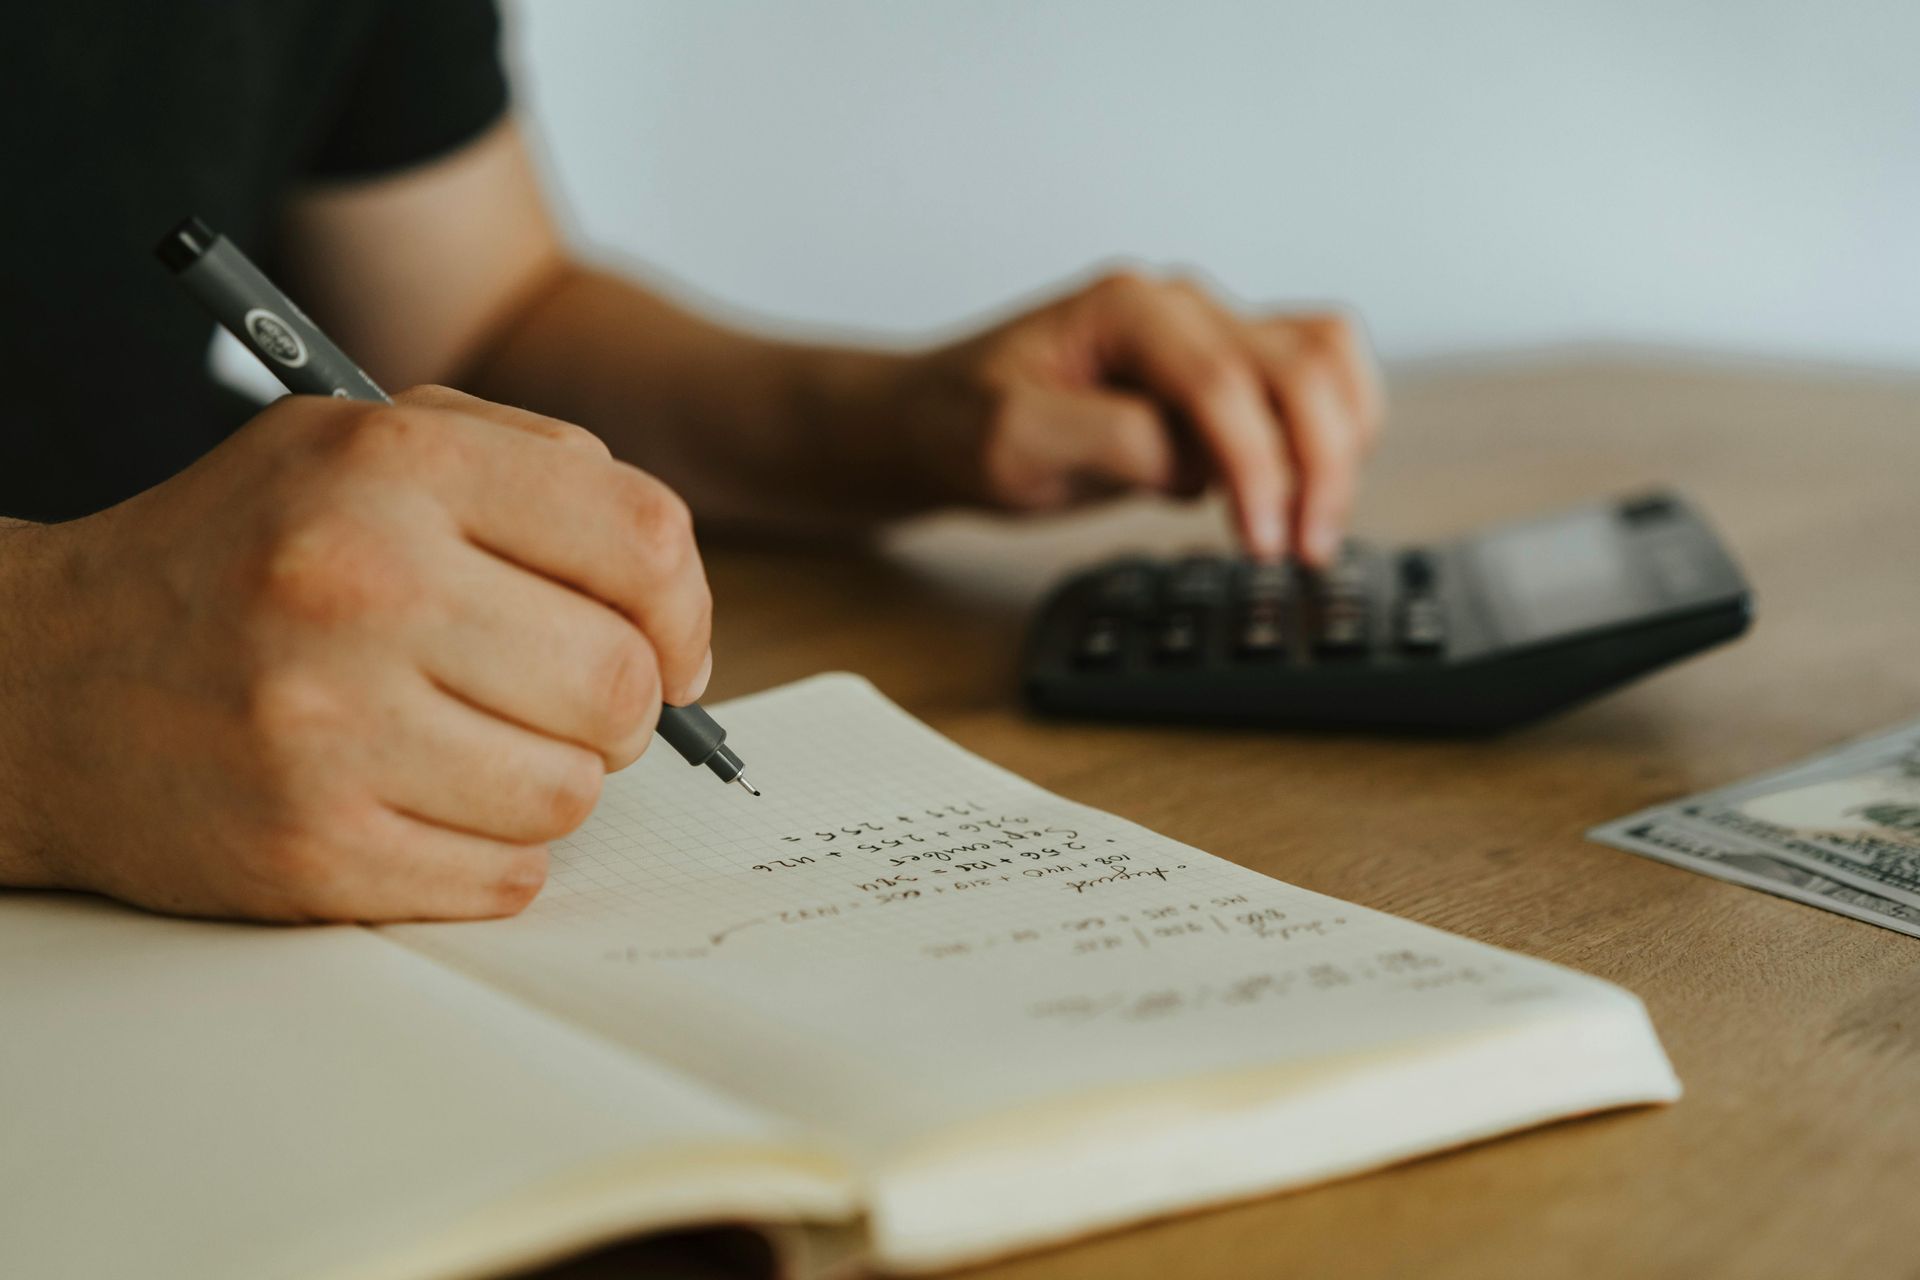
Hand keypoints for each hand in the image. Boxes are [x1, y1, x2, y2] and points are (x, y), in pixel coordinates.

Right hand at [0, 387, 709, 921]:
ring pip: (571, 792)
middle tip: (571, 704)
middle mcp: (361, 587)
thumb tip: (669, 591)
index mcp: (394, 467)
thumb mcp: (366, 443)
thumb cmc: (240, 557)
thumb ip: (534, 471)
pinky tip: (428, 806)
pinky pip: (504, 878)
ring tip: (476, 749)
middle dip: (624, 707)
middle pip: (620, 683)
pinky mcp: (307, 851)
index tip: (673, 647)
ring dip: (552, 781)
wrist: (41, 683)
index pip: (642, 540)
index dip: (684, 608)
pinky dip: (493, 855)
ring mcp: (327, 729)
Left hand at [898, 269, 1383, 561]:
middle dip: (1319, 463)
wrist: (937, 418)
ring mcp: (1209, 332)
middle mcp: (1181, 307)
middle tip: (1304, 551)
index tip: (1262, 541)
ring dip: (1342, 443)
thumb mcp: (1010, 444)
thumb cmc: (962, 425)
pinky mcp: (1224, 370)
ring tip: (1313, 528)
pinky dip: (1332, 432)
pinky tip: (1303, 496)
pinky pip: (1313, 379)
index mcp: (1126, 308)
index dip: (1256, 465)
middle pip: (1299, 365)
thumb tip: (1195, 464)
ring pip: (1325, 361)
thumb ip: (1108, 441)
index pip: (1222, 381)